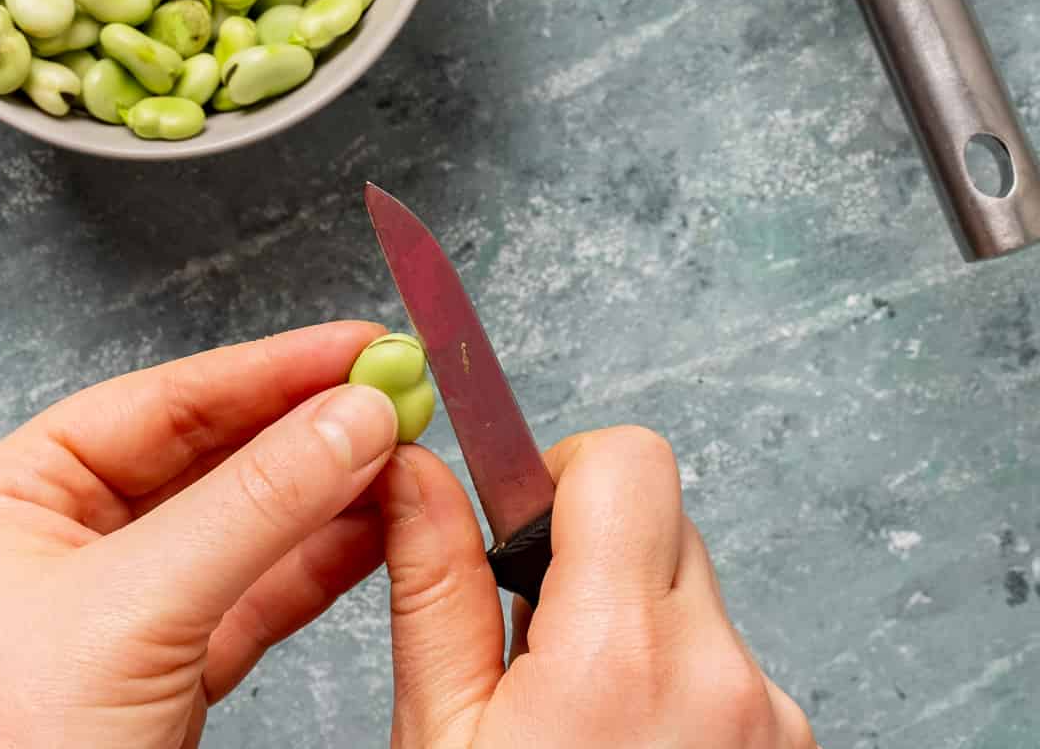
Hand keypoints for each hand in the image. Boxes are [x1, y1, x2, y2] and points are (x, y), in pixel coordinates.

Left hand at [0, 323, 398, 748]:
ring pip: (245, 523)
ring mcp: (119, 607)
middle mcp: (65, 537)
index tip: (361, 347)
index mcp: (19, 494)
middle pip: (212, 453)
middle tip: (398, 395)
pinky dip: (321, 564)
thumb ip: (253, 508)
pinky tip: (376, 532)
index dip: (272, 367)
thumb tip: (352, 418)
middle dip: (309, 426)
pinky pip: (256, 595)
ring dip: (328, 492)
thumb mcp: (132, 614)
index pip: (166, 400)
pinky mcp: (165, 671)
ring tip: (405, 457)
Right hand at [376, 426, 815, 747]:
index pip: (627, 463)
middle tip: (534, 635)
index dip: (563, 471)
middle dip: (594, 550)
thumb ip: (435, 586)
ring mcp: (769, 724)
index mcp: (624, 655)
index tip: (524, 519)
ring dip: (639, 621)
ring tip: (580, 719)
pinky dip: (679, 682)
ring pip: (698, 595)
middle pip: (666, 521)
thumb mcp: (442, 741)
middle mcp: (722, 678)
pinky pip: (730, 666)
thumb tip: (414, 474)